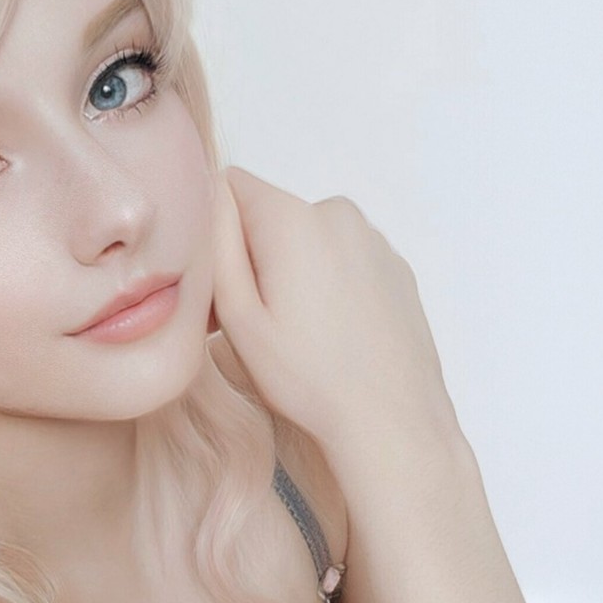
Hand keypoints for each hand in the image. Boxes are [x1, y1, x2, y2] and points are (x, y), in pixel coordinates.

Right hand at [207, 167, 460, 454]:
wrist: (391, 417)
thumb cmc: (310, 378)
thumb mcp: (238, 316)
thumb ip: (217, 245)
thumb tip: (208, 195)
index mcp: (293, 219)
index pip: (230, 185)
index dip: (215, 233)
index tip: (222, 286)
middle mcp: (337, 213)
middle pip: (270, 215)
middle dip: (255, 257)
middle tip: (256, 324)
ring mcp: (372, 239)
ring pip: (307, 240)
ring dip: (293, 273)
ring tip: (299, 335)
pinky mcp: (394, 266)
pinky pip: (343, 259)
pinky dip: (329, 285)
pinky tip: (332, 335)